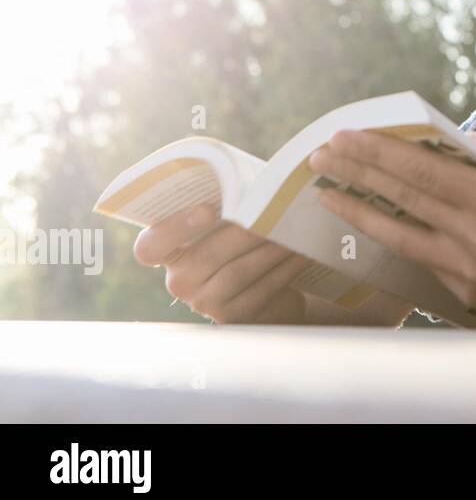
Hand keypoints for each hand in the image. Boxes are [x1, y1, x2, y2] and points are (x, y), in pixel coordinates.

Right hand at [134, 204, 313, 323]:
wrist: (269, 290)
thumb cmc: (244, 244)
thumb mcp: (230, 224)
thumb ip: (228, 205)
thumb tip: (255, 181)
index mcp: (168, 252)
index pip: (150, 247)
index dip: (173, 228)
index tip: (208, 209)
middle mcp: (180, 281)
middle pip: (206, 256)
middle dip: (244, 232)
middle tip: (272, 212)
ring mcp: (204, 303)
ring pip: (237, 273)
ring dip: (269, 249)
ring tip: (292, 229)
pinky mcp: (233, 318)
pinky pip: (260, 290)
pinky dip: (284, 269)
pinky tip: (301, 253)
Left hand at [308, 122, 475, 325]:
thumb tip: (464, 140)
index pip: (420, 172)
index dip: (377, 153)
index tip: (344, 138)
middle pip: (402, 201)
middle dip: (356, 176)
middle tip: (320, 158)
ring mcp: (472, 273)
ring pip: (402, 239)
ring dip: (362, 215)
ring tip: (330, 196)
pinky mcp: (474, 295)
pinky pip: (428, 260)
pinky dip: (401, 239)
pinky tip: (381, 224)